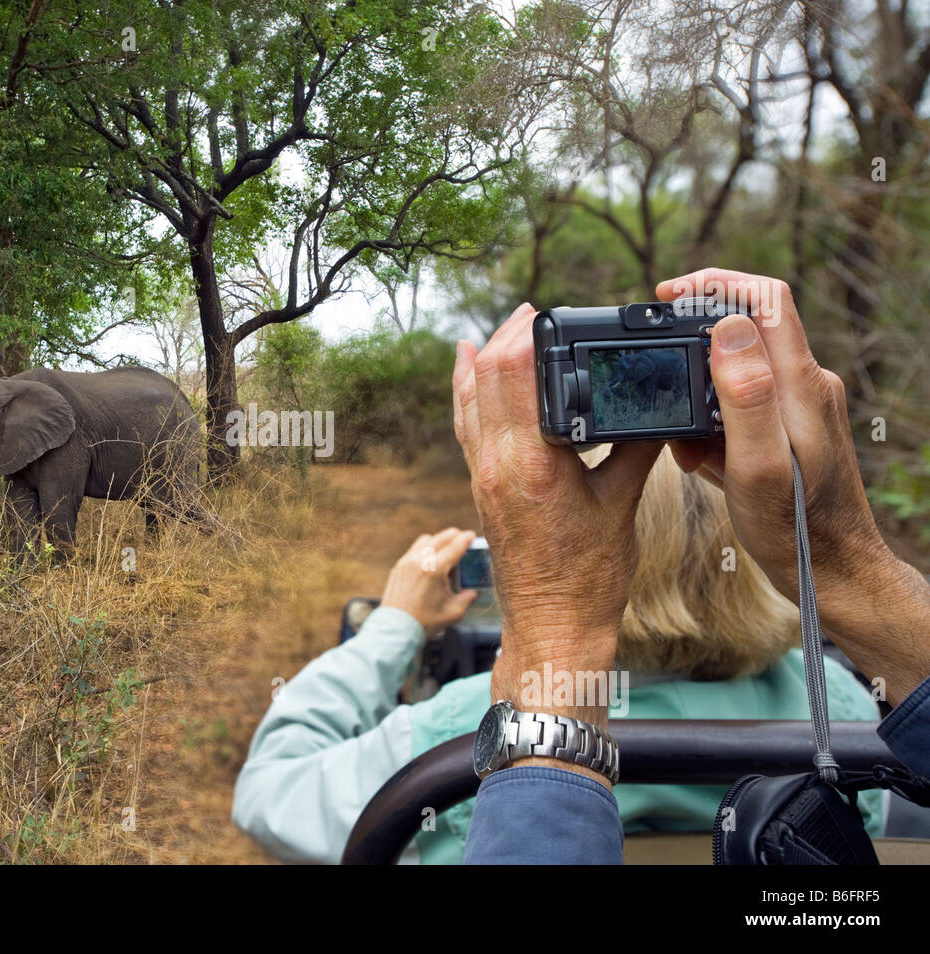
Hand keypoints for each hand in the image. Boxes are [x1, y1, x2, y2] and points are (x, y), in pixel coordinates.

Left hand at [380, 528, 478, 636]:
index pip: (455, 547)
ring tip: (446, 547)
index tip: (472, 535)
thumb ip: (467, 599)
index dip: (466, 539)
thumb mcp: (454, 612)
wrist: (397, 628)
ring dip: (438, 540)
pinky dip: (425, 548)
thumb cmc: (426, 622)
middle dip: (453, 535)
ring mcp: (406, 562)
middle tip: (461, 537)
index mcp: (435, 569)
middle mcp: (419, 560)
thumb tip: (473, 593)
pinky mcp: (398, 567)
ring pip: (425, 541)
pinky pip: (414, 550)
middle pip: (440, 538)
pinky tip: (430, 559)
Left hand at [453, 302, 662, 744]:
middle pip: (487, 378)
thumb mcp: (621, 503)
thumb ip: (634, 447)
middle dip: (508, 337)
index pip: (514, 375)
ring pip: (470, 400)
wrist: (553, 628)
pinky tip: (468, 368)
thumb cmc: (588, 578)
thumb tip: (654, 405)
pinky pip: (468, 426)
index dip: (527, 335)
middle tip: (534, 312)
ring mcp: (483, 476)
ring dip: (485, 359)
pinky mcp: (482, 487)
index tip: (549, 312)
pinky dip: (469, 392)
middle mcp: (496, 464)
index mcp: (531, 464)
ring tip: (506, 327)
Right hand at [657, 268, 929, 704]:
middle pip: (748, 328)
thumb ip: (745, 395)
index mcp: (800, 384)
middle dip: (692, 342)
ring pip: (737, 372)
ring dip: (697, 394)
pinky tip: (698, 460)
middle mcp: (805, 386)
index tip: (667, 295)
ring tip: (678, 439)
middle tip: (654, 370)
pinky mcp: (790, 430)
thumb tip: (727, 327)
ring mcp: (799, 408)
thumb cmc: (793, 528)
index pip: (766, 299)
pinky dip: (710, 425)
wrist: (831, 572)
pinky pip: (741, 407)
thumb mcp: (756, 465)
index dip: (715, 283)